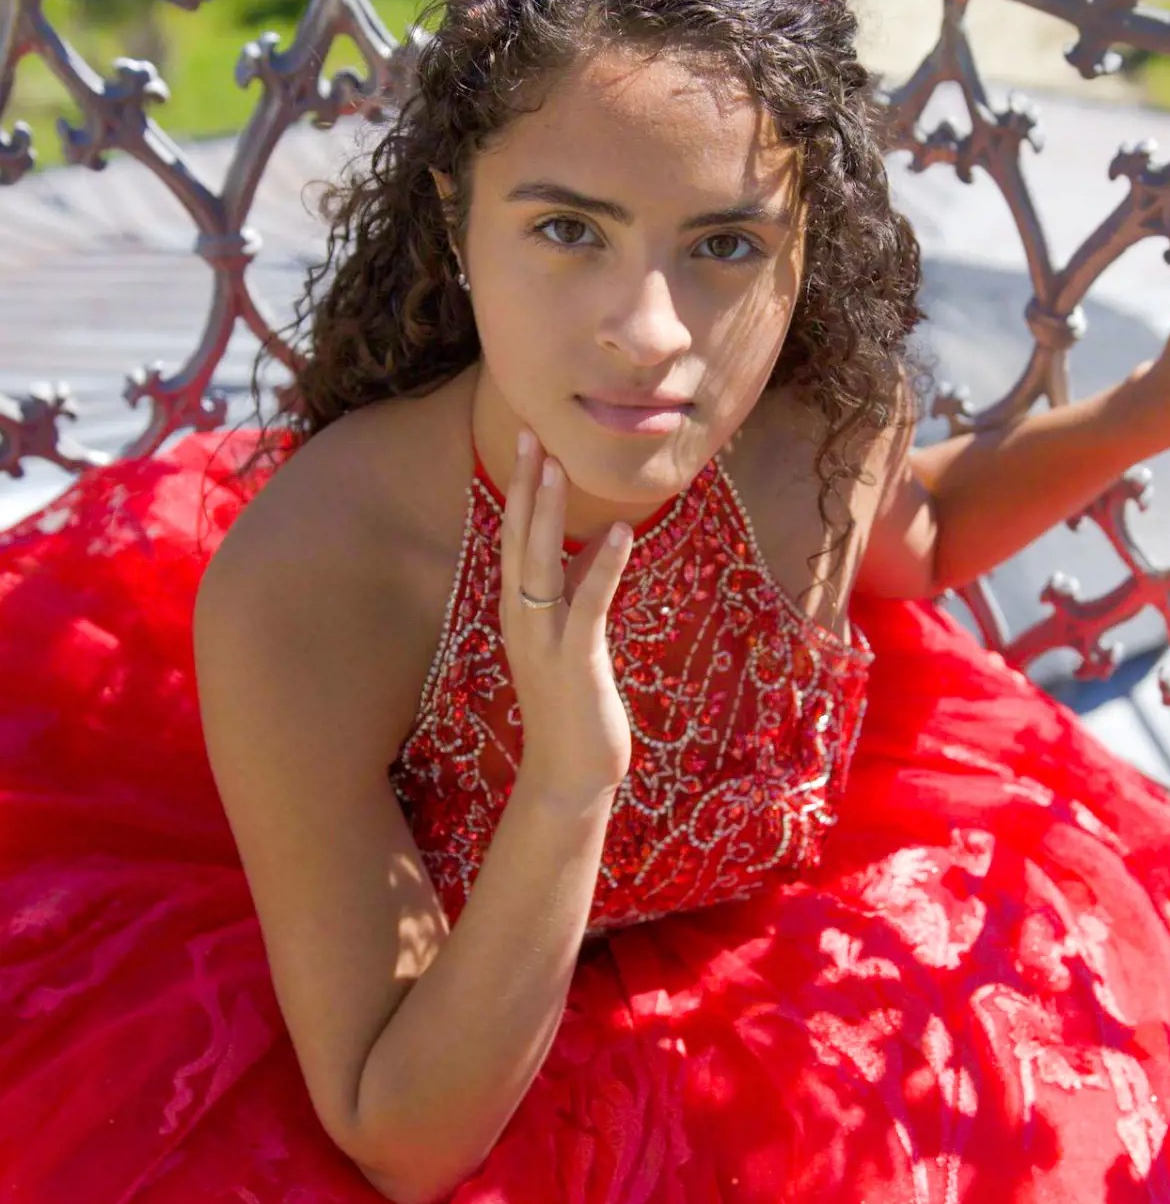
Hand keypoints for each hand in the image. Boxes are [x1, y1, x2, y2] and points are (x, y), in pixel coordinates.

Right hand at [498, 424, 634, 811]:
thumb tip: (587, 547)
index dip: (520, 490)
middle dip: (525, 485)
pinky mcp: (576, 660)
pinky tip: (620, 532)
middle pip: (519, 539)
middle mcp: (523, 618)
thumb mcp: (570, 637)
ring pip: (541, 565)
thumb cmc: (572, 705)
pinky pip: (588, 604)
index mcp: (520, 611)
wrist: (570, 772)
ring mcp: (545, 639)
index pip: (515, 538)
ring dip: (549, 515)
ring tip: (558, 466)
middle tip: (530, 431)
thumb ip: (572, 592)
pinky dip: (602, 566)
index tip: (528, 441)